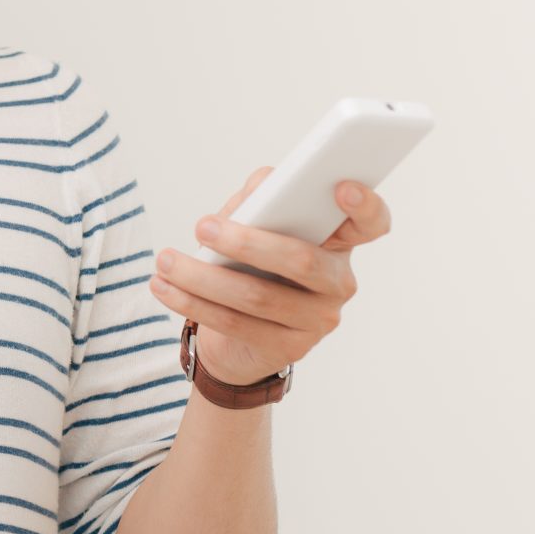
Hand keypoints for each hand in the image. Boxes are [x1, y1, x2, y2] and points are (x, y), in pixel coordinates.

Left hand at [148, 165, 392, 389]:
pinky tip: (164, 287)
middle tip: (202, 225)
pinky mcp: (290, 349)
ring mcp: (318, 319)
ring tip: (164, 260)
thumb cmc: (252, 261)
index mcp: (338, 242)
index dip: (366, 206)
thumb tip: (265, 184)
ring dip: (202, 277)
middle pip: (301, 261)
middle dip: (247, 242)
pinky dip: (192, 302)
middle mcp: (338, 282)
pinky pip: (237, 324)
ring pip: (259, 297)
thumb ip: (262, 198)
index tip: (341, 187)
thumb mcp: (256, 223)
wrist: (241, 335)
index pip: (371, 223)